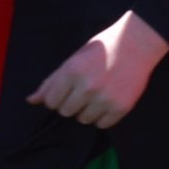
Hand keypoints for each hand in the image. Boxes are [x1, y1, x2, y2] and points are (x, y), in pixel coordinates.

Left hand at [29, 10, 168, 127]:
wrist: (137, 43)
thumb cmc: (102, 48)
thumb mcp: (74, 59)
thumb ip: (51, 81)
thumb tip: (31, 100)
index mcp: (72, 71)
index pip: (51, 101)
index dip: (56, 97)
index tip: (66, 90)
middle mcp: (87, 87)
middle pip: (66, 112)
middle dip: (71, 103)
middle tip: (83, 90)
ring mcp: (104, 98)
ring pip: (83, 120)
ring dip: (86, 111)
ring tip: (97, 94)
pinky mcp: (121, 107)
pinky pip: (102, 125)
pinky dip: (102, 116)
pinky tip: (107, 101)